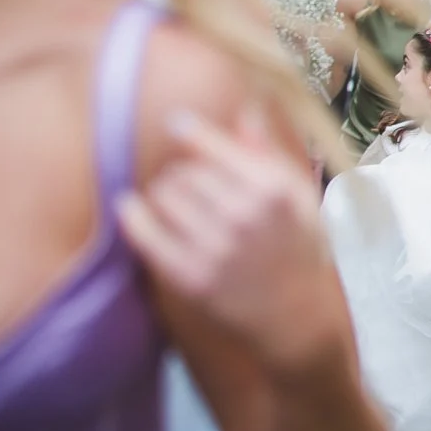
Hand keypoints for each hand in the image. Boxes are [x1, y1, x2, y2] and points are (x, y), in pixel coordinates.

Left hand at [117, 104, 342, 371]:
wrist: (297, 319)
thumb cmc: (299, 252)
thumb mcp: (299, 198)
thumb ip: (269, 155)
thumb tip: (245, 111)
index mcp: (274, 190)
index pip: (214, 147)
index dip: (191, 134)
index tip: (177, 127)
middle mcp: (245, 215)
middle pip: (185, 172)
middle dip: (183, 175)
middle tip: (188, 185)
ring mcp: (217, 248)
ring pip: (164, 196)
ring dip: (163, 195)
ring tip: (174, 204)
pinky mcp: (192, 277)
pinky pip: (145, 233)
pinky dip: (133, 215)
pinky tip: (131, 208)